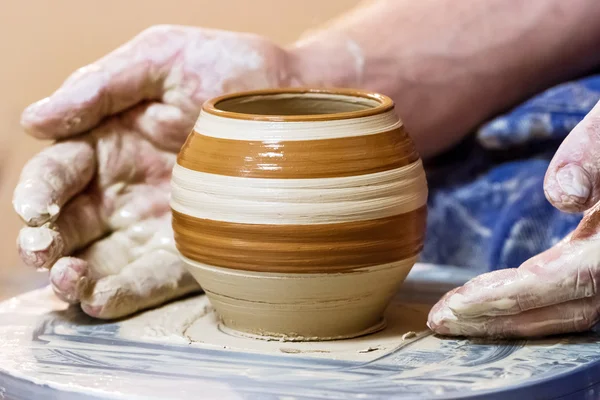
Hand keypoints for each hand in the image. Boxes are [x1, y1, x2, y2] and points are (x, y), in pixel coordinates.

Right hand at [14, 25, 296, 318]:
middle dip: (46, 241)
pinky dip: (127, 291)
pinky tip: (103, 297)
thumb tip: (34, 121)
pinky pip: (155, 276)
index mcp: (110, 143)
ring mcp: (158, 223)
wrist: (292, 98)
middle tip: (42, 251)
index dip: (40, 191)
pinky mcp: (193, 249)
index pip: (60, 172)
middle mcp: (126, 189)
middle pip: (70, 224)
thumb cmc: (227, 69)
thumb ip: (99, 87)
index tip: (36, 206)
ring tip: (71, 281)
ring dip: (78, 276)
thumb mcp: (161, 59)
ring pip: (103, 259)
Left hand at [428, 99, 599, 336]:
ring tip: (455, 317)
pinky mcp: (597, 262)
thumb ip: (594, 153)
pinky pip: (565, 298)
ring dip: (506, 318)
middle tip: (440, 321)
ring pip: (565, 312)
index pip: (563, 282)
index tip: (456, 305)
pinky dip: (524, 305)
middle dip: (496, 318)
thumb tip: (563, 196)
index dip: (507, 298)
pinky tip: (488, 299)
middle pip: (560, 310)